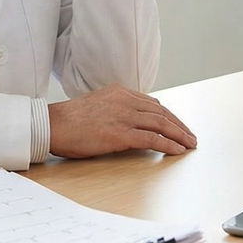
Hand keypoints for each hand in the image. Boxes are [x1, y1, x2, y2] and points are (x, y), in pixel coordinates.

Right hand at [48, 84, 198, 158]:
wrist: (52, 124)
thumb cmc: (69, 120)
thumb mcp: (96, 106)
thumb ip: (115, 109)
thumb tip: (129, 123)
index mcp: (119, 92)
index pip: (152, 104)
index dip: (168, 116)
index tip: (177, 125)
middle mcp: (125, 101)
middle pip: (161, 113)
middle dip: (179, 125)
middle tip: (190, 136)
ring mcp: (124, 116)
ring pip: (161, 124)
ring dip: (179, 135)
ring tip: (189, 144)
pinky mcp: (120, 133)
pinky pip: (152, 139)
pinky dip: (168, 144)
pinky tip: (177, 150)